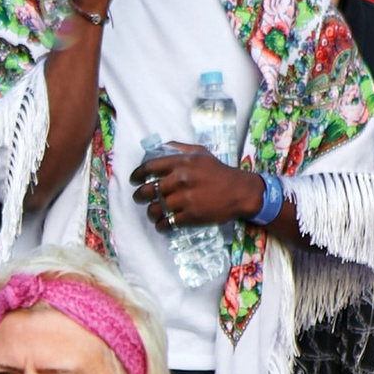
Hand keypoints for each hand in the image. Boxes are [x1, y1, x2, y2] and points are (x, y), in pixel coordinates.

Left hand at [131, 141, 254, 232]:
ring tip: (152, 212)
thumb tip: (159, 148)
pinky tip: (162, 224)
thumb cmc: (219, 171)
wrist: (240, 191)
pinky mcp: (190, 216)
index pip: (150, 168)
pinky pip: (167, 223)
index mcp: (182, 163)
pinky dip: (161, 225)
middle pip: (148, 191)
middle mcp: (181, 180)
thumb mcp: (200, 153)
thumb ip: (179, 149)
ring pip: (155, 209)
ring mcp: (185, 199)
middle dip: (139, 196)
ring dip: (150, 212)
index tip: (134, 180)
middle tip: (139, 198)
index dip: (137, 175)